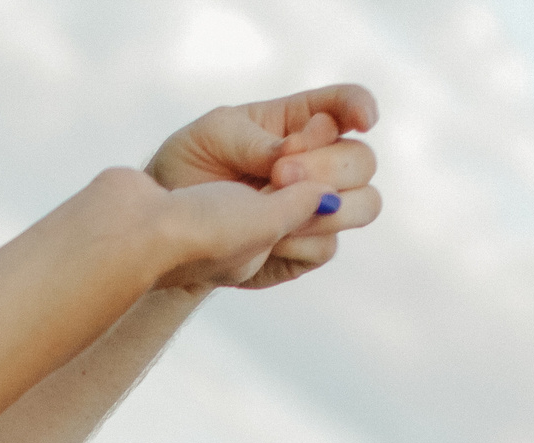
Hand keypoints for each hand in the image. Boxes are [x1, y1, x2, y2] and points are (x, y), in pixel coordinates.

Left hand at [147, 84, 380, 288]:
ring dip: (327, 208)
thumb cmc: (189, 167)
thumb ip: (258, 140)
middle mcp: (320, 161)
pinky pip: (327, 247)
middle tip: (278, 175)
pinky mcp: (310, 245)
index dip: (361, 107)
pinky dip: (300, 242)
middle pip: (362, 160)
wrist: (168, 230)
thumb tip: (299, 150)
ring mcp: (319, 206)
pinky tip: (266, 241)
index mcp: (298, 121)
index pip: (345, 105)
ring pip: (365, 204)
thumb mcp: (212, 136)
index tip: (363, 119)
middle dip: (328, 167)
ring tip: (274, 208)